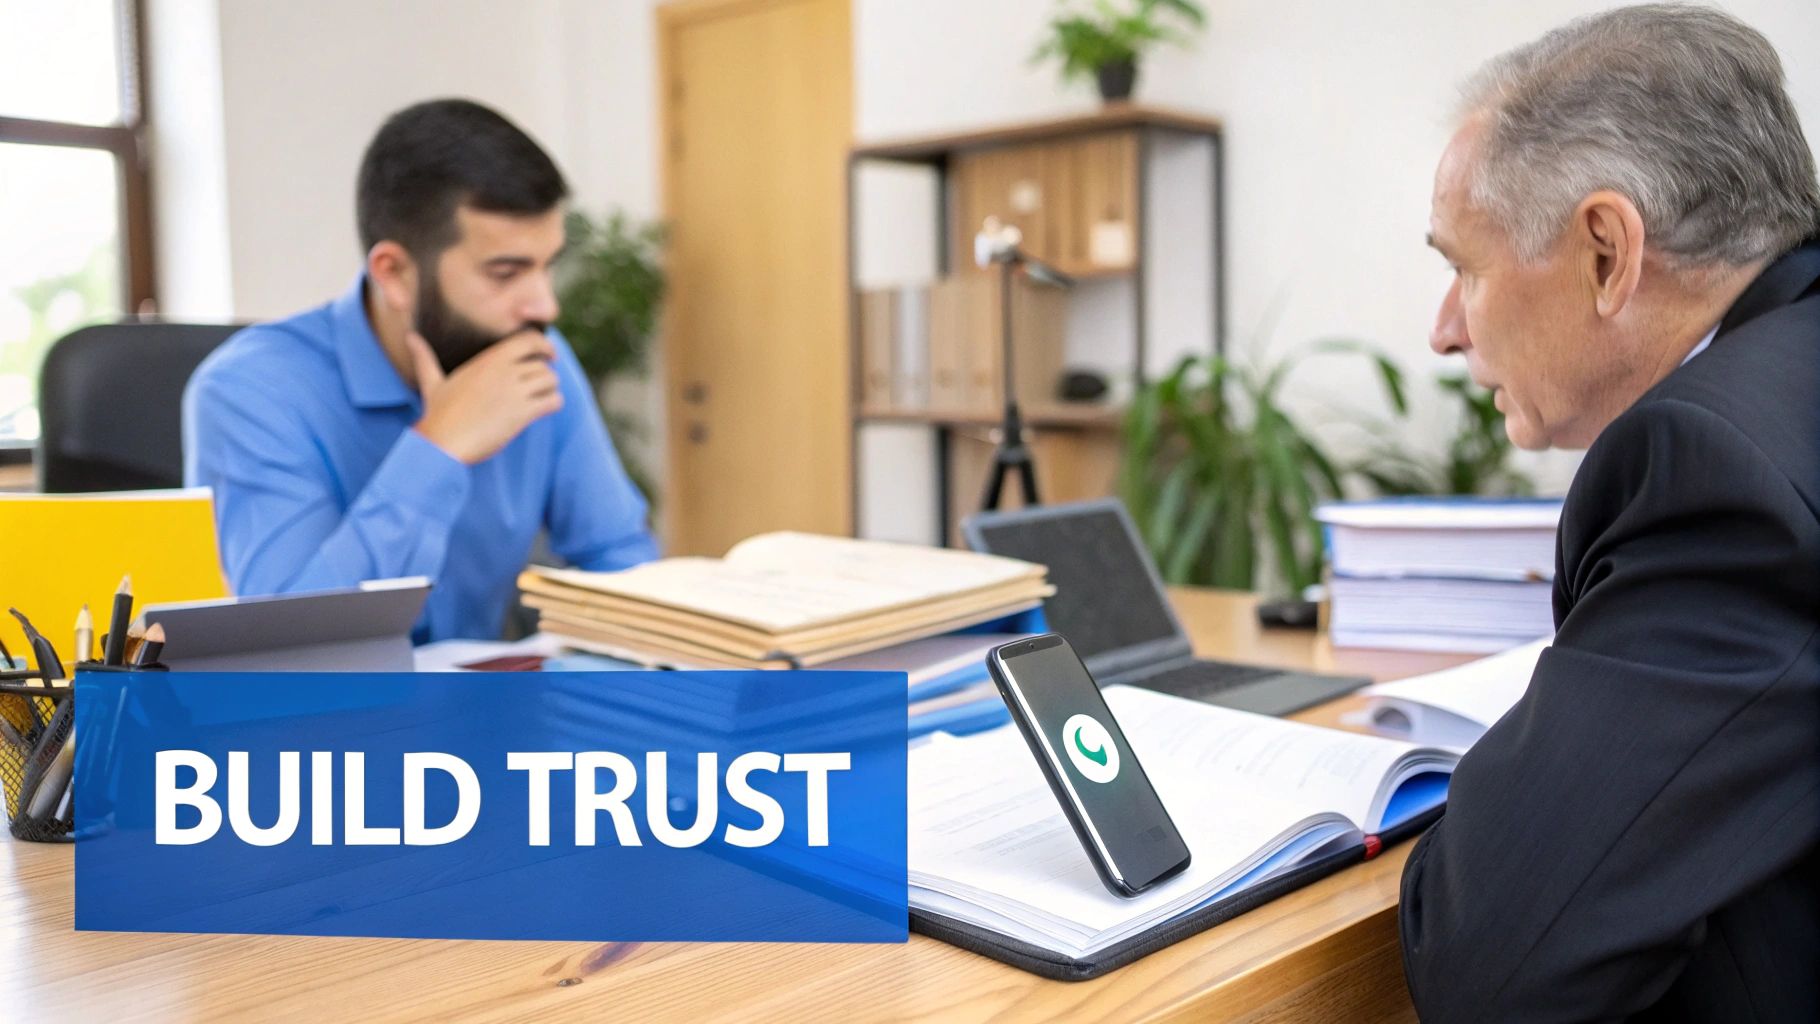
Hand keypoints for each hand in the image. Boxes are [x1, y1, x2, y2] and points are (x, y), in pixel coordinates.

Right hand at [409, 330, 563, 463]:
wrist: (443, 443)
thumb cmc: (437, 415)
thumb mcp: (431, 382)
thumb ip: (425, 358)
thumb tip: (409, 336)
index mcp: (488, 360)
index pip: (529, 340)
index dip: (544, 345)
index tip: (549, 355)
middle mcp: (504, 371)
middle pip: (544, 363)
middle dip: (547, 373)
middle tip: (545, 384)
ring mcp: (514, 391)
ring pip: (551, 380)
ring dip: (551, 390)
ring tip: (541, 399)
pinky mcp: (522, 413)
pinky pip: (553, 401)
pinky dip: (553, 404)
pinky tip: (543, 411)